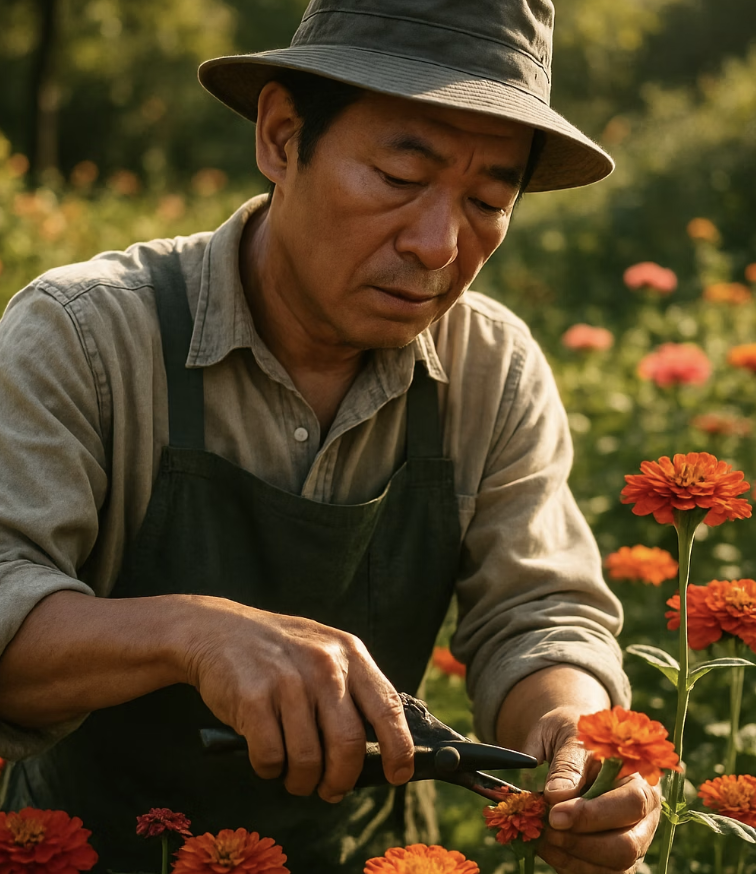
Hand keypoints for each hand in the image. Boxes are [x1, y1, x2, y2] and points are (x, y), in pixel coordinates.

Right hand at [181, 597, 413, 802]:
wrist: (217, 629)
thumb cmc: (279, 652)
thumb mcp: (325, 653)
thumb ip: (351, 690)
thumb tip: (379, 750)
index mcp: (350, 654)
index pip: (387, 708)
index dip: (398, 748)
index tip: (399, 774)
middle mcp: (323, 665)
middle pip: (348, 744)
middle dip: (342, 780)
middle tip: (332, 789)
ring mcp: (288, 681)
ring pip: (308, 760)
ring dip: (302, 781)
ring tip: (295, 776)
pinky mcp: (253, 698)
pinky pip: (270, 758)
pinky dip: (270, 769)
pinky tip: (267, 756)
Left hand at [525, 706, 660, 873]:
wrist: (569, 743)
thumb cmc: (572, 735)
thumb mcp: (568, 737)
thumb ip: (566, 765)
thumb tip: (558, 797)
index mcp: (641, 779)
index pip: (631, 804)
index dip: (593, 815)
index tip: (555, 815)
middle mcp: (644, 817)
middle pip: (626, 846)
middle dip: (580, 842)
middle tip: (545, 829)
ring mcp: (632, 841)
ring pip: (613, 868)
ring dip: (572, 858)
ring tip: (540, 837)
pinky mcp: (614, 859)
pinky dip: (570, 866)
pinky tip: (547, 848)